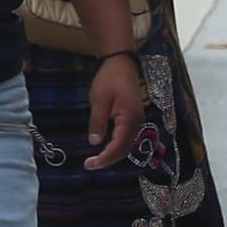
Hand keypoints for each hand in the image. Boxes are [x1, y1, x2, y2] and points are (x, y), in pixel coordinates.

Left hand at [84, 52, 142, 169]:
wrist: (121, 62)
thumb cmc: (109, 79)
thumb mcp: (99, 100)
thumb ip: (98, 122)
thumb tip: (95, 143)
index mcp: (129, 119)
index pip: (118, 146)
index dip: (105, 158)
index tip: (90, 165)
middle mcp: (136, 123)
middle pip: (124, 149)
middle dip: (109, 159)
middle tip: (90, 164)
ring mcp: (136, 120)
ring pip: (126, 144)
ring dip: (112, 153)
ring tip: (96, 159)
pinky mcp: (132, 117)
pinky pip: (125, 136)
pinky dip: (115, 144)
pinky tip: (104, 145)